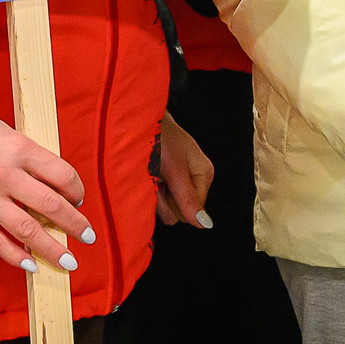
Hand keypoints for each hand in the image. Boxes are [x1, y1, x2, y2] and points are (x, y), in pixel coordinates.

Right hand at [0, 113, 91, 272]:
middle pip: (50, 205)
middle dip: (74, 224)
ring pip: (27, 229)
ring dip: (52, 248)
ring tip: (68, 262)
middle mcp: (6, 175)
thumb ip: (28, 155)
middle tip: (88, 236)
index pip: (61, 174)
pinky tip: (31, 265)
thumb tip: (53, 181)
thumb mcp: (6, 132)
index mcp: (20, 150)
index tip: (79, 199)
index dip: (76, 190)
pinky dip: (16, 255)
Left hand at [154, 111, 214, 228]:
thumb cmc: (159, 137)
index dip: (176, 204)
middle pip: (178, 212)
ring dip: (152, 195)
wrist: (138, 120)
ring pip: (164, 208)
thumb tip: (206, 224)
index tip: (165, 186)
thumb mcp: (175, 169)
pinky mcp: (162, 180)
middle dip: (163, 200)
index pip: (193, 211)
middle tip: (155, 178)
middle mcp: (192, 180)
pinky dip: (146, 190)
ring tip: (149, 174)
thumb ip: (188, 198)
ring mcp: (176, 181)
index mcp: (203, 174)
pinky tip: (145, 175)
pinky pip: (155, 199)